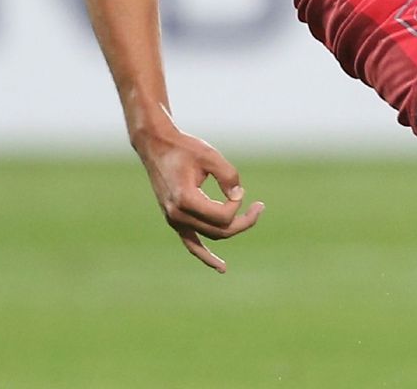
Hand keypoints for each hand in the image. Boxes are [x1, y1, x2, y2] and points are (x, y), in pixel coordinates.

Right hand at [135, 124, 263, 272]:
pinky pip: (192, 244)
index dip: (237, 204)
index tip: (238, 187)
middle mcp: (177, 215)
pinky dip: (206, 256)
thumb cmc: (184, 149)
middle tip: (260, 206)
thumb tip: (240, 196)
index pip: (222, 216)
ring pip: (210, 236)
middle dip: (244, 221)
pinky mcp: (175, 220)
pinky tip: (221, 268)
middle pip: (220, 230)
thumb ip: (229, 175)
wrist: (156, 148)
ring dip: (233, 230)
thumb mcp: (210, 156)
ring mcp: (174, 220)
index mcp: (184, 199)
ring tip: (255, 215)